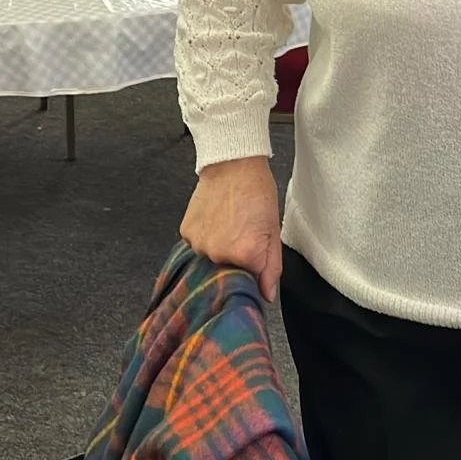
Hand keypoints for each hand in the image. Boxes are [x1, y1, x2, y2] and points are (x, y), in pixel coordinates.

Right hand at [180, 155, 281, 301]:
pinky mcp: (186, 233)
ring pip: (211, 260)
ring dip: (219, 250)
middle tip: (243, 232)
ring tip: (228, 224)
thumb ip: (271, 267)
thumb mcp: (274, 230)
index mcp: (245, 255)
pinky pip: (197, 246)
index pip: (250, 281)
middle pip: (228, 272)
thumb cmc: (257, 192)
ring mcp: (199, 245)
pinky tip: (215, 220)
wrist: (233, 164)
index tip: (255, 255)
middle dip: (237, 260)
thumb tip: (266, 295)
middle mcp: (218, 254)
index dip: (254, 269)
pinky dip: (206, 238)